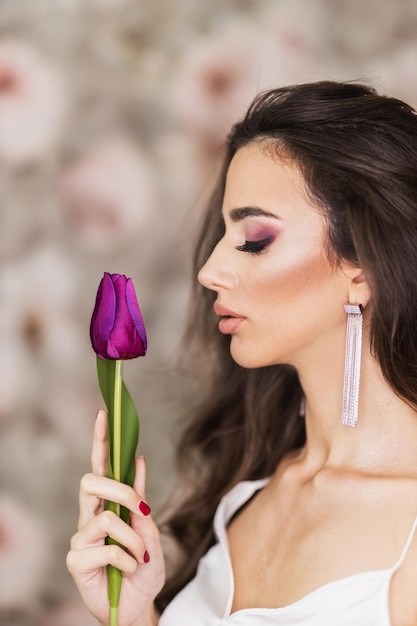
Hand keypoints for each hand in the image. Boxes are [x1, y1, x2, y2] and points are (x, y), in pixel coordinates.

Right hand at [66, 409, 164, 625]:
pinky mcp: (76, 560)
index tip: (103, 413)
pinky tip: (128, 569)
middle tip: (141, 510)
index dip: (100, 440)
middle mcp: (90, 515)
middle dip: (120, 490)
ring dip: (131, 536)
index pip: (100, 466)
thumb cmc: (143, 569)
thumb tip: (138, 460)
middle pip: (90, 481)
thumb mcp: (151, 531)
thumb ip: (141, 500)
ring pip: (104, 517)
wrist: (139, 605)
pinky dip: (127, 559)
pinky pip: (106, 548)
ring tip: (138, 555)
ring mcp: (80, 538)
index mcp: (108, 503)